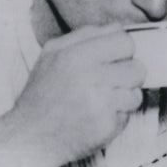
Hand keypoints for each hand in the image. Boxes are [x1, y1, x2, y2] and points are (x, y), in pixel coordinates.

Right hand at [9, 24, 145, 166]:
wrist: (29, 137)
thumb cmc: (43, 95)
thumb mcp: (52, 54)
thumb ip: (85, 36)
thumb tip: (117, 28)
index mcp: (75, 55)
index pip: (125, 41)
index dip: (123, 51)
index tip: (114, 60)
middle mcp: (88, 77)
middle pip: (137, 68)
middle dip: (128, 75)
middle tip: (110, 82)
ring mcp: (99, 103)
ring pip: (136, 93)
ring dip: (123, 98)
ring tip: (103, 101)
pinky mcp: (106, 125)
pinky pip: (128, 115)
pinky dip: (117, 116)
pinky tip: (98, 116)